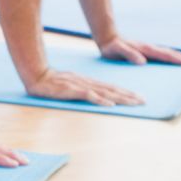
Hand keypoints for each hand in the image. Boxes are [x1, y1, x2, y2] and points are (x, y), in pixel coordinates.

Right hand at [25, 67, 143, 106]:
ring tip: (133, 103)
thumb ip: (84, 90)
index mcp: (89, 82)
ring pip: (104, 93)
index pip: (111, 88)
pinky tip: (109, 104)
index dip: (126, 92)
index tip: (139, 97)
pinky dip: (100, 100)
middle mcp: (88, 83)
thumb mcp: (72, 84)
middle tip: (144, 101)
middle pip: (112, 90)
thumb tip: (97, 96)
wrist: (36, 76)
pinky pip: (88, 96)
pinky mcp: (71, 90)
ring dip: (120, 98)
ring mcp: (80, 86)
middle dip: (129, 96)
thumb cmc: (52, 82)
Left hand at [99, 35, 180, 67]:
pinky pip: (165, 56)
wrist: (107, 38)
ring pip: (171, 54)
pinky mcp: (148, 53)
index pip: (167, 56)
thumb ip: (128, 54)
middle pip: (174, 54)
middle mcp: (151, 49)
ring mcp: (151, 50)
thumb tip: (142, 62)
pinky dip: (175, 59)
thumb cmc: (111, 46)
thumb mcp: (116, 50)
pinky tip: (180, 64)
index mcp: (147, 49)